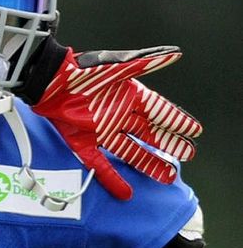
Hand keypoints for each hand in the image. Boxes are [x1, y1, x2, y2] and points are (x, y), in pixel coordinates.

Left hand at [18, 37, 201, 199]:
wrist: (51, 83)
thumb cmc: (85, 71)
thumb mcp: (118, 66)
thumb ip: (146, 63)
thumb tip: (175, 54)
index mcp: (129, 97)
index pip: (159, 112)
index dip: (176, 121)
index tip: (194, 130)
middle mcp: (118, 115)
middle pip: (149, 134)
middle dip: (168, 144)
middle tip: (186, 155)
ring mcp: (101, 131)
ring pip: (131, 151)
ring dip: (149, 164)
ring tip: (167, 176)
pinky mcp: (82, 143)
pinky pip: (100, 164)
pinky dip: (113, 178)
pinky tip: (126, 192)